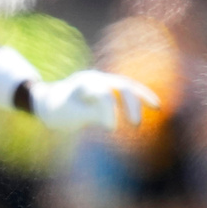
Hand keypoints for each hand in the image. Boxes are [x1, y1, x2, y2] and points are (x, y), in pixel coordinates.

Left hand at [29, 70, 160, 131]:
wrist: (50, 101)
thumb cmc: (59, 110)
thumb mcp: (70, 115)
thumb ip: (90, 115)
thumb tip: (111, 120)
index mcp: (84, 83)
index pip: (102, 93)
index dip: (109, 110)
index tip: (111, 129)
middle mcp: (96, 78)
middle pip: (119, 85)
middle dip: (131, 102)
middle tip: (136, 124)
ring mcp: (104, 82)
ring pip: (127, 85)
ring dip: (140, 97)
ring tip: (156, 107)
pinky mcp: (109, 89)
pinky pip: (129, 90)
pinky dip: (141, 96)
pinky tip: (155, 105)